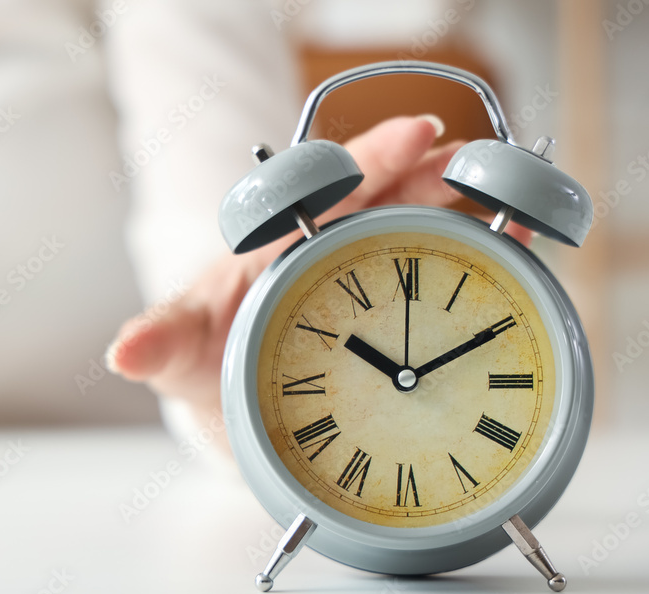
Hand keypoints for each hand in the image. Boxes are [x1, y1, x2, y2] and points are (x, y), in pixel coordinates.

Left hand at [108, 116, 529, 437]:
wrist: (244, 403)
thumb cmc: (214, 360)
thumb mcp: (186, 351)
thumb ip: (164, 345)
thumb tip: (126, 351)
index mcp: (284, 242)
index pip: (329, 187)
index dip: (373, 158)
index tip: (416, 135)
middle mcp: (335, 250)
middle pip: (393, 198)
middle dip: (438, 176)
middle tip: (481, 168)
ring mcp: (375, 280)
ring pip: (431, 232)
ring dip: (475, 217)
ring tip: (518, 213)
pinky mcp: (405, 316)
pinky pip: (451, 282)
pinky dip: (489, 266)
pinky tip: (523, 259)